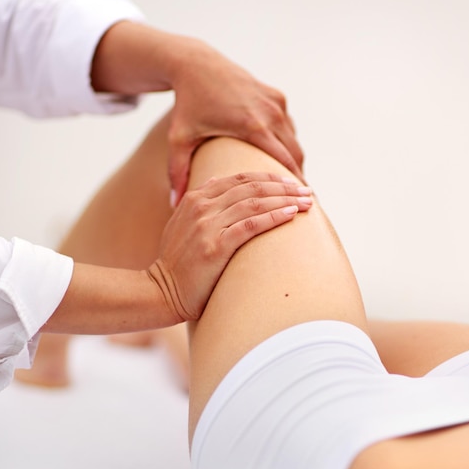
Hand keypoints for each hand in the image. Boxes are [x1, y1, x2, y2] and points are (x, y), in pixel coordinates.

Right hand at [147, 172, 311, 321]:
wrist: (161, 291)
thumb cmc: (178, 263)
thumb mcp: (184, 224)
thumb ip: (202, 205)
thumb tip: (219, 184)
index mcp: (196, 197)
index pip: (240, 178)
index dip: (269, 177)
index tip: (290, 182)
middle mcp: (201, 206)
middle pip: (251, 187)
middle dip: (283, 186)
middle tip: (307, 190)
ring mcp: (207, 225)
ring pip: (255, 202)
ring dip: (285, 200)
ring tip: (307, 202)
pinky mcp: (215, 246)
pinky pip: (251, 225)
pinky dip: (274, 217)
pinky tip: (291, 215)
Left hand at [167, 40, 304, 204]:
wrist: (197, 65)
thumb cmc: (187, 104)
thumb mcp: (179, 138)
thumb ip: (178, 172)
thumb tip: (174, 204)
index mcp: (253, 127)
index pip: (284, 163)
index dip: (294, 185)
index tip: (300, 205)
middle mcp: (270, 113)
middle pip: (295, 155)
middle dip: (297, 178)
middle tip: (297, 202)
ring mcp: (276, 103)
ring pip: (294, 141)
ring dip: (294, 161)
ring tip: (289, 185)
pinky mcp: (277, 96)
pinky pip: (289, 126)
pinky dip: (289, 143)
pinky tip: (281, 160)